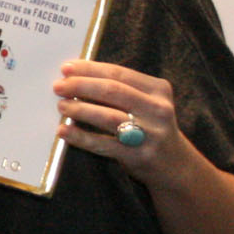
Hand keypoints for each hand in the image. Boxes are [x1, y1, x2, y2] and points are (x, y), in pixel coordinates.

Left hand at [54, 60, 186, 187]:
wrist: (174, 165)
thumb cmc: (150, 127)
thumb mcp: (147, 103)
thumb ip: (122, 90)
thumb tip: (78, 78)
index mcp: (158, 89)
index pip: (119, 73)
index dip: (90, 69)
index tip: (66, 68)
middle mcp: (157, 109)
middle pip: (113, 91)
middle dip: (81, 85)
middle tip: (59, 86)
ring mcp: (149, 133)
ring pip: (108, 116)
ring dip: (80, 109)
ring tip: (62, 106)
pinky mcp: (138, 155)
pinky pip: (103, 144)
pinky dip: (81, 137)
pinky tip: (64, 131)